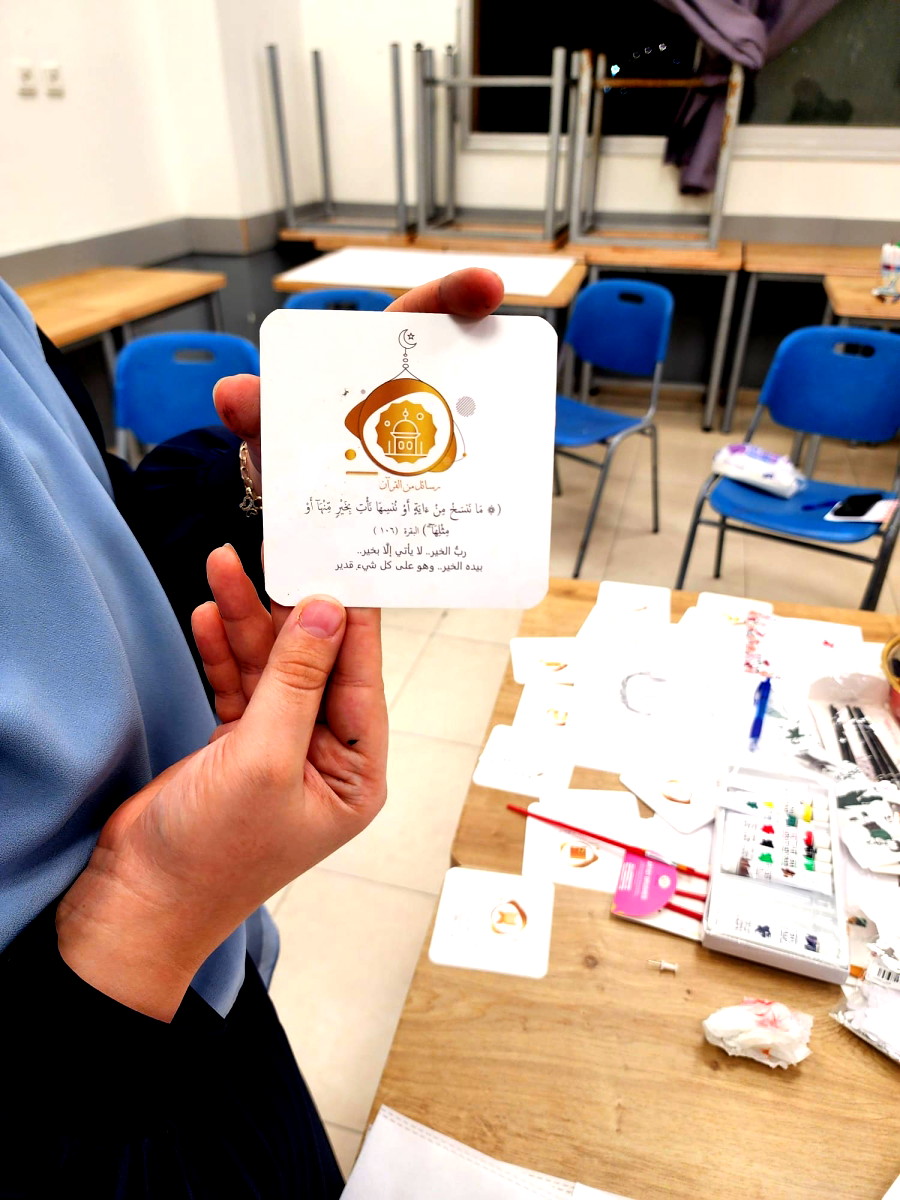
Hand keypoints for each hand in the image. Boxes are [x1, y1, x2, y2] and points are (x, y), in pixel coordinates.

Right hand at [56, 551, 387, 1021]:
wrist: (138, 900)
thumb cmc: (214, 855)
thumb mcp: (264, 758)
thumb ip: (296, 681)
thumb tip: (328, 614)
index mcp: (354, 776)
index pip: (361, 682)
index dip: (353, 623)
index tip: (345, 567)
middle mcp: (322, 760)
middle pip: (314, 667)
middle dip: (289, 614)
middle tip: (277, 554)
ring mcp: (278, 750)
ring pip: (270, 670)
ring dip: (247, 623)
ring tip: (225, 568)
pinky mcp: (236, 746)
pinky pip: (237, 686)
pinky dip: (222, 652)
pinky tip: (211, 615)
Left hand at [213, 267, 504, 493]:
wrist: (281, 510)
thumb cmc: (278, 449)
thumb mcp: (264, 429)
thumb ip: (252, 411)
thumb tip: (232, 392)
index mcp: (368, 363)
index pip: (415, 315)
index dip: (452, 296)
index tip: (488, 287)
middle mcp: (403, 396)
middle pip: (455, 369)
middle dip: (488, 364)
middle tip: (512, 371)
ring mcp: (419, 442)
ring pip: (461, 427)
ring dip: (482, 434)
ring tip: (501, 443)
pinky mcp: (423, 486)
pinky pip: (452, 481)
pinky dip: (467, 489)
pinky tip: (480, 500)